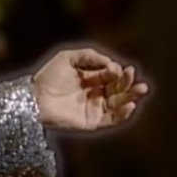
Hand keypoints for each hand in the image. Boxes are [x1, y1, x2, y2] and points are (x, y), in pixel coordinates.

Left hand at [31, 48, 147, 130]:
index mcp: (90, 77)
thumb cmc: (48, 77)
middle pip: (118, 87)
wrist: (36, 98)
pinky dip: (124, 114)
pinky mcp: (93, 121)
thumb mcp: (67, 58)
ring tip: (141, 89)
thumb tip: (112, 63)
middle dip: (128, 81)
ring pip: (120, 102)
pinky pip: (113, 119)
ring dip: (131, 96)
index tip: (116, 68)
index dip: (117, 70)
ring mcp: (95, 107)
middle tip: (132, 75)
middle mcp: (95, 92)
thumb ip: (90, 56)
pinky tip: (130, 104)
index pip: (111, 74)